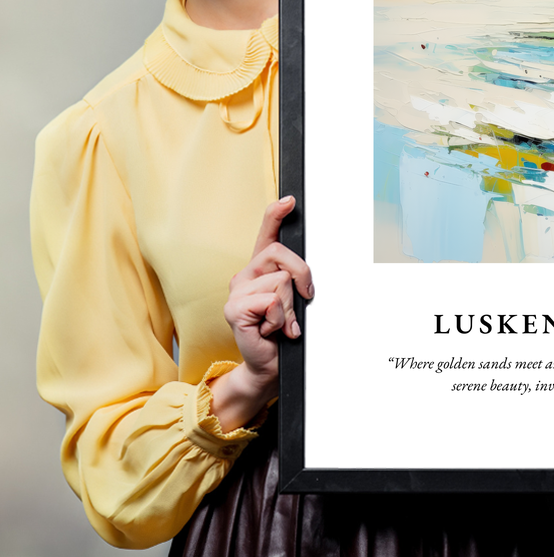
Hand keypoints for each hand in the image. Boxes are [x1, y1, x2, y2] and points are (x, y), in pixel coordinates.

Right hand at [209, 196, 313, 430]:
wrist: (269, 365)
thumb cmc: (283, 332)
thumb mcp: (294, 301)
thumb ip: (295, 280)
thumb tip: (305, 273)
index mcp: (260, 269)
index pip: (266, 234)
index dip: (276, 214)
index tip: (290, 200)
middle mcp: (245, 275)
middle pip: (281, 254)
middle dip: (302, 276)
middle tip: (303, 299)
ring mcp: (237, 291)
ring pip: (281, 281)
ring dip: (290, 307)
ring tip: (282, 323)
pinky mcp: (234, 309)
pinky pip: (271, 301)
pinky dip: (280, 319)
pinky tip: (271, 330)